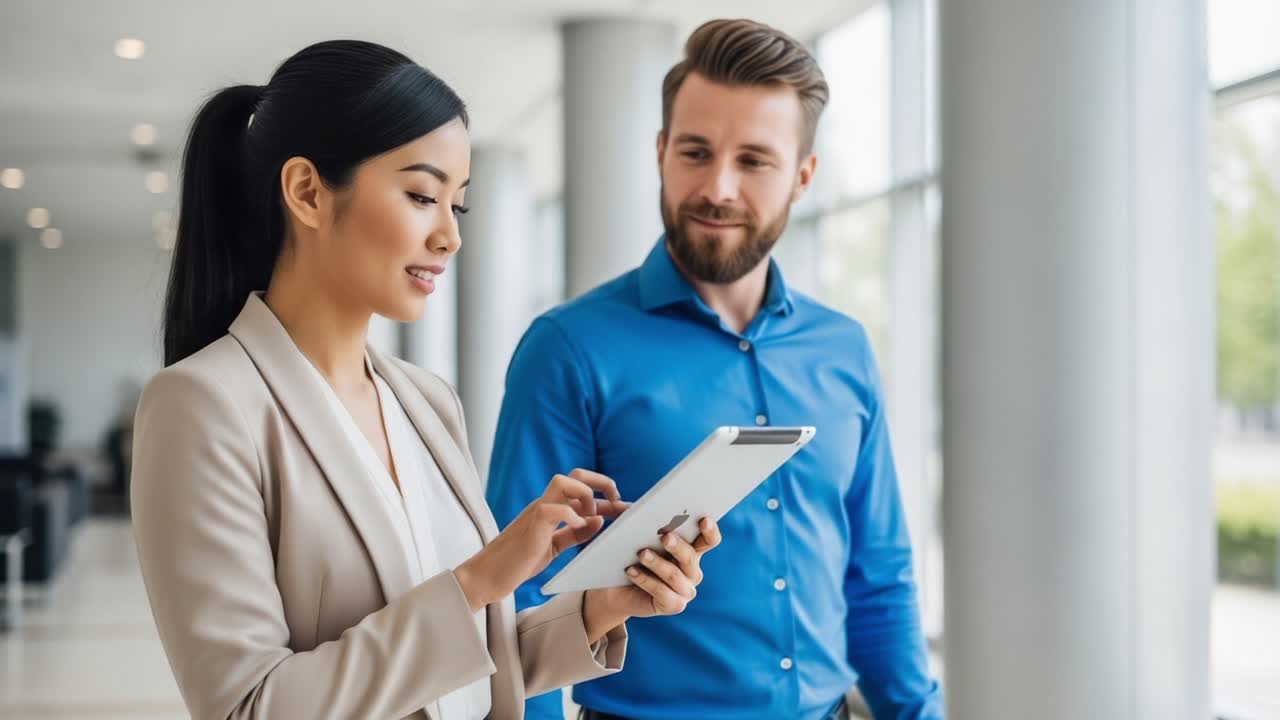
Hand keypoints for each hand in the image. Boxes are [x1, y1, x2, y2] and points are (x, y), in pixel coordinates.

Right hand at [455, 469, 626, 611]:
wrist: (489, 575)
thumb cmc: (519, 561)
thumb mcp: (555, 546)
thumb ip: (576, 533)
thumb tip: (600, 520)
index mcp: (553, 508)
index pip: (584, 489)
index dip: (608, 494)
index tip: (624, 508)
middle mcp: (546, 504)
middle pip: (576, 474)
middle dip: (602, 482)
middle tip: (615, 502)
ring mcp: (538, 512)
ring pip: (563, 481)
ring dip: (585, 495)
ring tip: (591, 517)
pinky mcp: (532, 526)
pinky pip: (553, 508)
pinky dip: (570, 515)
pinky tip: (577, 528)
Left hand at [583, 517, 721, 641]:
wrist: (616, 588)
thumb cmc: (629, 554)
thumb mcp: (635, 534)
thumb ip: (640, 520)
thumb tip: (636, 507)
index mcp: (691, 549)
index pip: (709, 539)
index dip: (710, 530)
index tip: (703, 519)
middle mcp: (692, 570)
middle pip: (691, 556)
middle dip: (678, 546)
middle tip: (664, 536)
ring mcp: (685, 590)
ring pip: (674, 575)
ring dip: (657, 563)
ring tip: (641, 553)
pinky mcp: (674, 605)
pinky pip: (662, 593)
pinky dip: (645, 580)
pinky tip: (631, 571)